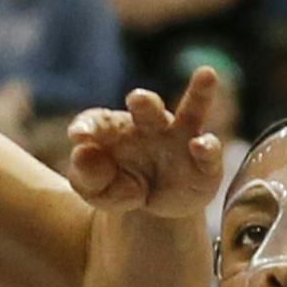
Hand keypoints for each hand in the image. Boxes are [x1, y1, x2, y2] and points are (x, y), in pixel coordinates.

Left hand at [67, 69, 223, 218]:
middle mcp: (149, 126)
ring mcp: (181, 141)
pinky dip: (207, 147)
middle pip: (146, 106)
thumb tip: (81, 152)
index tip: (77, 135)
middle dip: (143, 100)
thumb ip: (86, 175)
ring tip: (207, 74)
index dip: (87, 125)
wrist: (150, 212)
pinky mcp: (204, 165)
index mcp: (115, 128)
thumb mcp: (94, 188)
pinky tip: (200, 145)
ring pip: (192, 111)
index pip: (97, 120)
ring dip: (199, 92)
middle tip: (136, 97)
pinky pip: (209, 152)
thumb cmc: (117, 187)